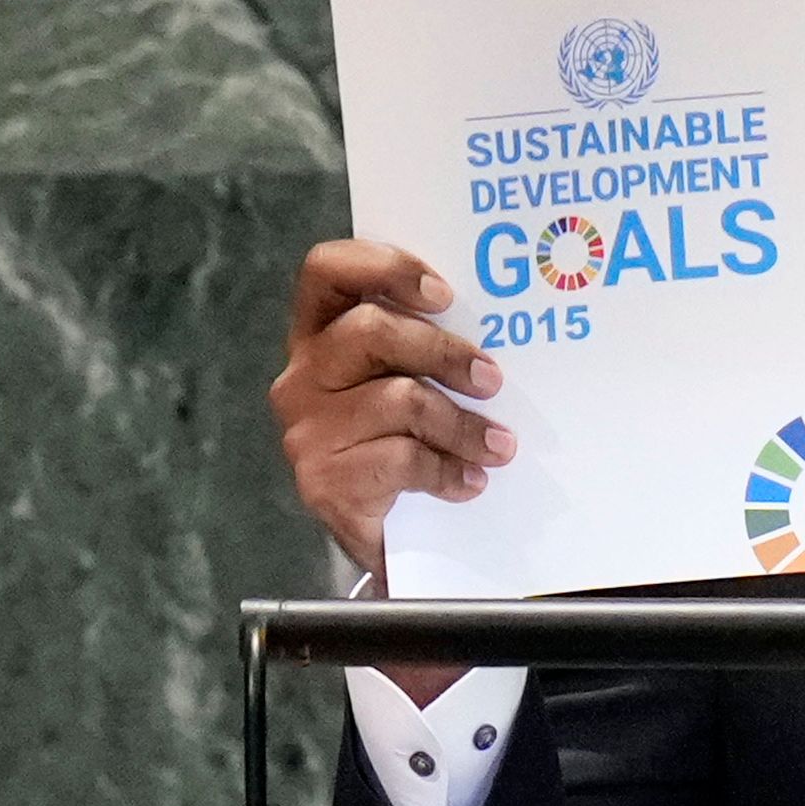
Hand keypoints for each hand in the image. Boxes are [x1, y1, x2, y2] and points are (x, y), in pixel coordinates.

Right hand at [270, 238, 512, 702]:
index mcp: (320, 333)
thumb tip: (502, 325)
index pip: (327, 270)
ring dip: (461, 424)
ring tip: (499, 445)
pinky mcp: (321, 481)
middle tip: (492, 378)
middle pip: (369, 331)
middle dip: (443, 352)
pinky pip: (400, 460)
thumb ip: (426, 346)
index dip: (383, 267)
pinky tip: (470, 482)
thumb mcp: (411, 382)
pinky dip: (447, 471)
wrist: (385, 537)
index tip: (444, 294)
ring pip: (397, 400)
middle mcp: (302, 375)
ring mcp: (306, 429)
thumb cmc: (405, 440)